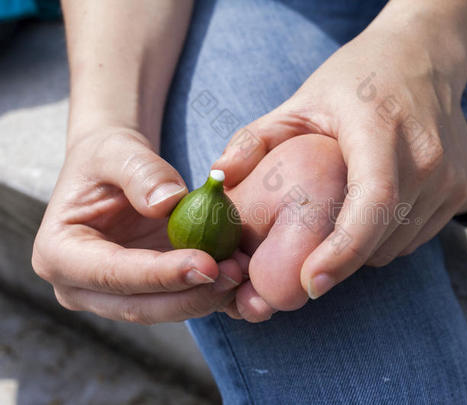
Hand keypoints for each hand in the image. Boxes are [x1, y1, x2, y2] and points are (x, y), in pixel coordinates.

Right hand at [32, 127, 244, 323]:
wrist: (117, 169)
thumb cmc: (109, 157)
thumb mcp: (118, 151)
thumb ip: (140, 172)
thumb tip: (168, 203)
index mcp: (59, 253)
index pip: (113, 273)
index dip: (161, 274)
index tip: (206, 264)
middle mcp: (81, 286)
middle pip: (139, 305)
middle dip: (190, 295)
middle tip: (233, 274)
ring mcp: (113, 295)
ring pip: (163, 310)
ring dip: (205, 297)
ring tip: (241, 272)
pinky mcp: (145, 293)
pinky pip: (179, 301)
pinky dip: (210, 292)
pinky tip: (238, 276)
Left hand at [215, 5, 466, 299]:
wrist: (422, 57)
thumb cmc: (356, 78)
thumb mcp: (301, 101)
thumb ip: (255, 139)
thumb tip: (216, 179)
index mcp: (382, 129)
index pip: (372, 201)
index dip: (342, 251)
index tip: (309, 283)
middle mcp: (427, 157)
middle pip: (381, 237)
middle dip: (338, 259)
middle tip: (298, 261)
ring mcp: (449, 177)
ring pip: (397, 246)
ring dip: (361, 251)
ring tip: (334, 227)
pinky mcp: (460, 190)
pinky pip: (414, 238)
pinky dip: (384, 240)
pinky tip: (363, 214)